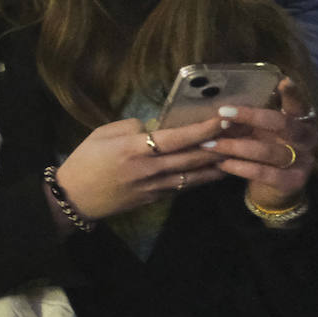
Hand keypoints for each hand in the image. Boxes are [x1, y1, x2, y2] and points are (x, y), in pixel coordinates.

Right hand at [54, 116, 226, 222]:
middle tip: (243, 133)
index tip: (224, 118)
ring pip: (194, 175)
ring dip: (218, 164)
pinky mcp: (154, 198)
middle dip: (220, 144)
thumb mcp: (101, 134)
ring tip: (239, 152)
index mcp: (133, 148)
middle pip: (192, 157)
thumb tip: (153, 126)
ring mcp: (154, 186)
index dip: (203, 129)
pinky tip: (215, 171)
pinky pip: (183, 186)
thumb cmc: (84, 161)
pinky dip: (201, 178)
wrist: (75, 197)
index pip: (176, 138)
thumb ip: (129, 127)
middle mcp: (149, 168)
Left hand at [197, 78, 314, 210]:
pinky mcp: (292, 182)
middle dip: (251, 116)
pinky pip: (263, 172)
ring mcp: (302, 161)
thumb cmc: (264, 152)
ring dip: (234, 146)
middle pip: (281, 124)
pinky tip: (221, 164)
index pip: (299, 105)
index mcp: (301, 122)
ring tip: (208, 144)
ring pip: (267, 150)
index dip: (292, 94)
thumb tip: (219, 103)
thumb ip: (251, 120)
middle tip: (222, 113)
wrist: (274, 191)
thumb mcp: (261, 133)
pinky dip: (239, 167)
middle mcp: (306, 139)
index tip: (283, 80)